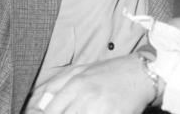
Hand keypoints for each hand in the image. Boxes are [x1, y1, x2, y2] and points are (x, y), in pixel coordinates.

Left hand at [25, 55, 154, 113]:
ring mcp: (99, 109)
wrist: (140, 74)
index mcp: (75, 84)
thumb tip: (38, 103)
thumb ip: (56, 85)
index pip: (49, 111)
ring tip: (82, 112)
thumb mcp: (80, 71)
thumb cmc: (109, 72)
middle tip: (71, 112)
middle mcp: (85, 97)